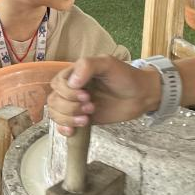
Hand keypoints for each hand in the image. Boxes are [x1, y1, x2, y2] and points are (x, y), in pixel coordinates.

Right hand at [46, 58, 160, 136]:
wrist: (140, 96)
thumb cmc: (125, 76)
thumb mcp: (107, 63)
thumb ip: (87, 66)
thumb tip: (71, 82)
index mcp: (75, 74)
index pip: (57, 84)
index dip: (68, 92)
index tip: (86, 95)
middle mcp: (72, 89)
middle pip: (54, 100)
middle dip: (70, 107)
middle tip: (91, 107)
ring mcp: (75, 105)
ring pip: (55, 114)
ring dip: (68, 118)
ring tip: (86, 119)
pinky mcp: (81, 119)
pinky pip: (62, 125)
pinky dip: (63, 129)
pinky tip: (73, 130)